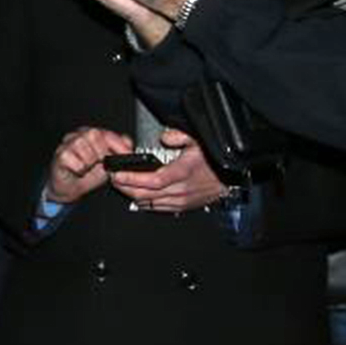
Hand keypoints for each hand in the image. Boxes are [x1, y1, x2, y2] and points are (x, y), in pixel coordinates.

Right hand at [46, 125, 136, 204]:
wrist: (69, 188)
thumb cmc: (87, 174)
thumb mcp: (108, 163)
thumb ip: (118, 151)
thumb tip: (128, 143)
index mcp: (91, 134)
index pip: (108, 133)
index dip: (119, 145)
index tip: (128, 155)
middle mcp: (78, 134)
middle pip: (95, 136)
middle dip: (101, 153)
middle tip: (98, 163)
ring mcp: (67, 143)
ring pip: (86, 149)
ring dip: (89, 163)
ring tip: (86, 167)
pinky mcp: (61, 155)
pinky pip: (78, 163)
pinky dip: (80, 170)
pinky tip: (77, 170)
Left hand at [109, 128, 231, 210]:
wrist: (232, 177)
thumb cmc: (215, 158)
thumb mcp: (199, 139)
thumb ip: (179, 136)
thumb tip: (164, 137)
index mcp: (182, 172)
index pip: (152, 180)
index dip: (132, 179)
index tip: (118, 174)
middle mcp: (180, 190)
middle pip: (146, 194)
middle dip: (126, 188)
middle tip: (113, 179)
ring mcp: (181, 201)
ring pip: (150, 203)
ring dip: (133, 196)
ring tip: (121, 186)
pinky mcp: (183, 207)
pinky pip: (159, 209)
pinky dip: (145, 204)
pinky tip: (137, 197)